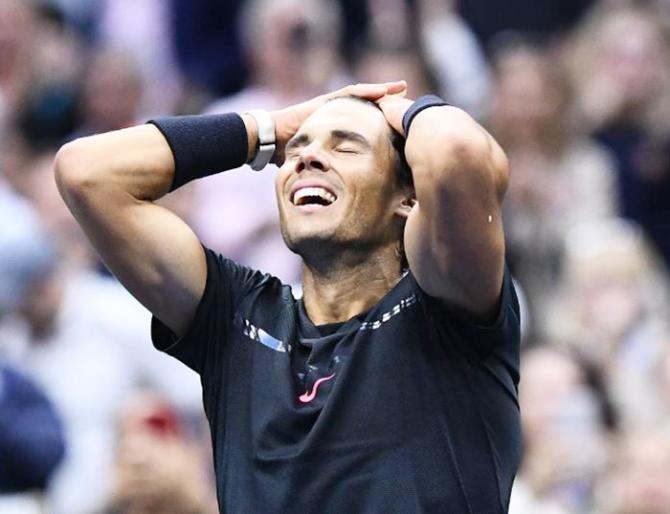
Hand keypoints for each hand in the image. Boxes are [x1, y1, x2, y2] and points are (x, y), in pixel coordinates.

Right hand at [270, 81, 406, 163]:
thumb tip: (346, 197)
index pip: (366, 122)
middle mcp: (337, 114)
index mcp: (338, 129)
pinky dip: (367, 91)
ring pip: (362, 95)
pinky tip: (383, 90)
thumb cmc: (288, 156)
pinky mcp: (325, 101)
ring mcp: (331, 106)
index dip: (384, 121)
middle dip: (389, 103)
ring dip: (383, 92)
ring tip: (402, 88)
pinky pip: (349, 93)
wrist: (268, 142)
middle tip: (411, 100)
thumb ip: (331, 173)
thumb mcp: (317, 166)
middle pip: (368, 106)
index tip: (404, 123)